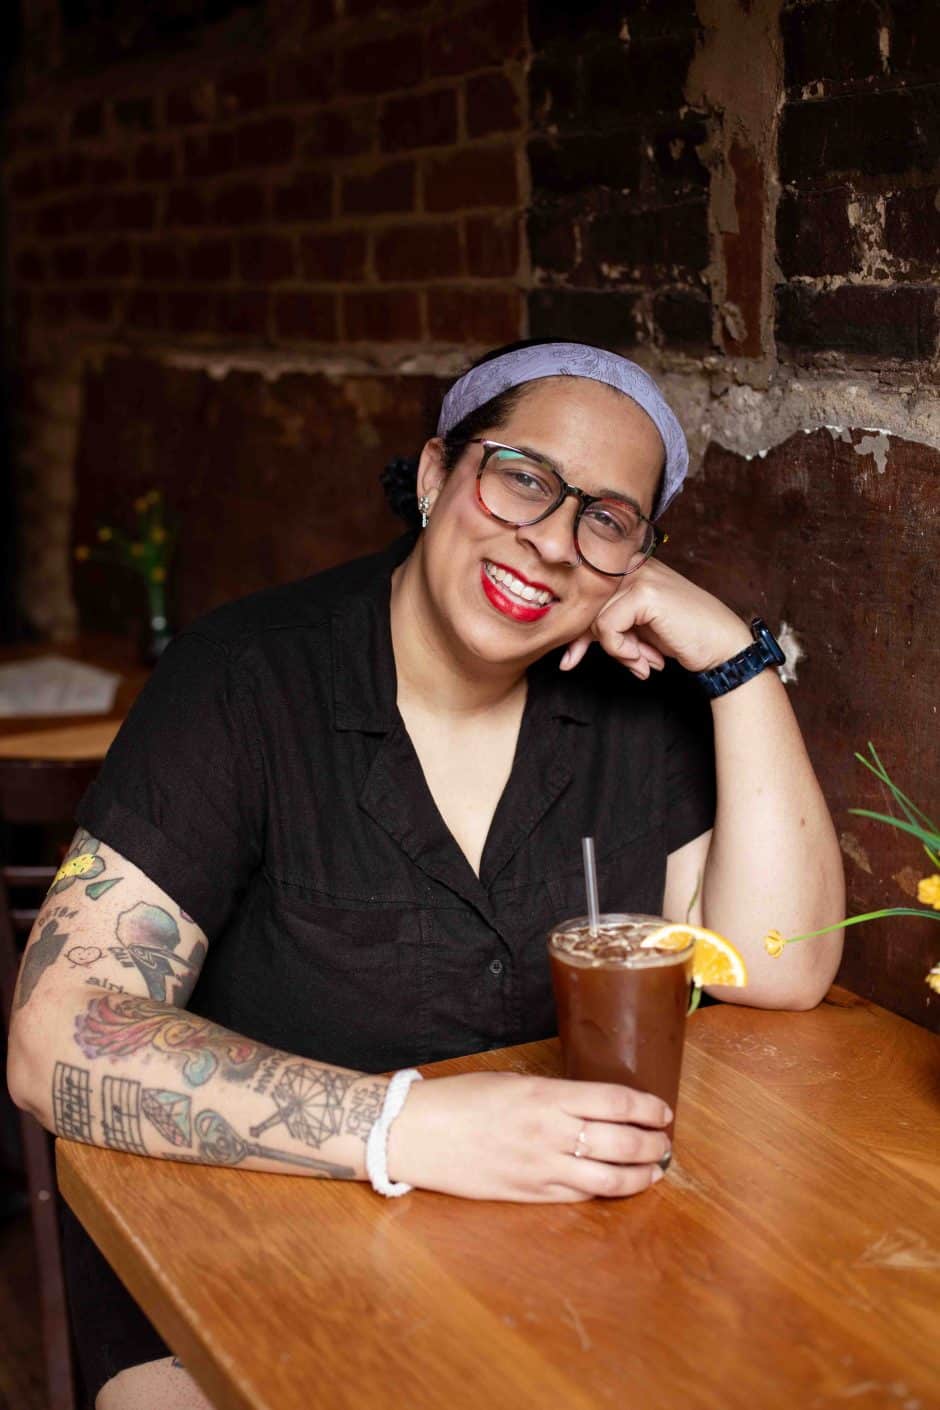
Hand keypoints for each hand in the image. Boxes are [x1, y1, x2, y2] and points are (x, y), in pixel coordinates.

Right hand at [387, 1071, 671, 1202]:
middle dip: (652, 1144)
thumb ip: (554, 1095)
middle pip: (620, 1142)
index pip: (615, 1103)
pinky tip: (619, 1187)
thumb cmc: (461, 1099)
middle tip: (665, 1142)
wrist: (416, 1133)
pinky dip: (605, 1193)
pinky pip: (577, 1197)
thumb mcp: (513, 1082)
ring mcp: (539, 1169)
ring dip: (639, 1176)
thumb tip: (593, 1104)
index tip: (663, 1111)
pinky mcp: (527, 1195)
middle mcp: (548, 1134)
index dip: (647, 1109)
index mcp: (545, 1097)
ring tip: (655, 1170)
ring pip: (607, 1180)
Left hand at [560, 559, 752, 678]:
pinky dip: (621, 651)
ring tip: (642, 662)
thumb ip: (602, 630)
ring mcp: (638, 574)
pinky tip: (645, 660)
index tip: (572, 659)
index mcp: (627, 567)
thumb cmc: (681, 636)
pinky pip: (608, 628)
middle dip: (588, 644)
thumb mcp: (633, 630)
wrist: (722, 646)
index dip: (576, 630)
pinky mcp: (644, 592)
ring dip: (617, 651)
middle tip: (617, 663)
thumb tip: (565, 654)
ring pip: (594, 618)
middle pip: (583, 605)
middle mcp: (631, 565)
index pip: (583, 595)